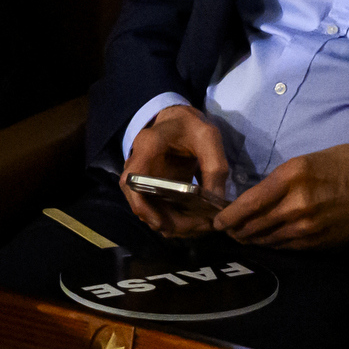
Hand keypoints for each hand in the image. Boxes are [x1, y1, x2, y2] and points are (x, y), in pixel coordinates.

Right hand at [119, 106, 237, 238]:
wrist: (178, 122)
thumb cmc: (191, 126)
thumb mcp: (208, 138)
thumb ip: (214, 166)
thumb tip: (216, 200)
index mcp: (147, 147)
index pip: (132, 180)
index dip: (143, 206)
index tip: (162, 224)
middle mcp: (137, 166)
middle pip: (142, 204)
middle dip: (170, 222)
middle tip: (201, 227)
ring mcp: (142, 181)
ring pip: (150, 212)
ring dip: (174, 226)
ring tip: (203, 226)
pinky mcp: (151, 191)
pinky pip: (158, 211)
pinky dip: (175, 221)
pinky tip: (196, 222)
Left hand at [209, 142, 348, 248]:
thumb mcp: (310, 158)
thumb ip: (283, 178)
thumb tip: (259, 196)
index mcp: (293, 176)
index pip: (250, 202)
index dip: (229, 215)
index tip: (217, 220)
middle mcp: (296, 204)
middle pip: (254, 224)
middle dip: (236, 230)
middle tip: (225, 230)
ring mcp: (306, 228)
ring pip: (267, 239)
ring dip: (251, 239)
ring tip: (241, 237)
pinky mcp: (315, 243)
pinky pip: (284, 247)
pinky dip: (271, 245)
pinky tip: (265, 242)